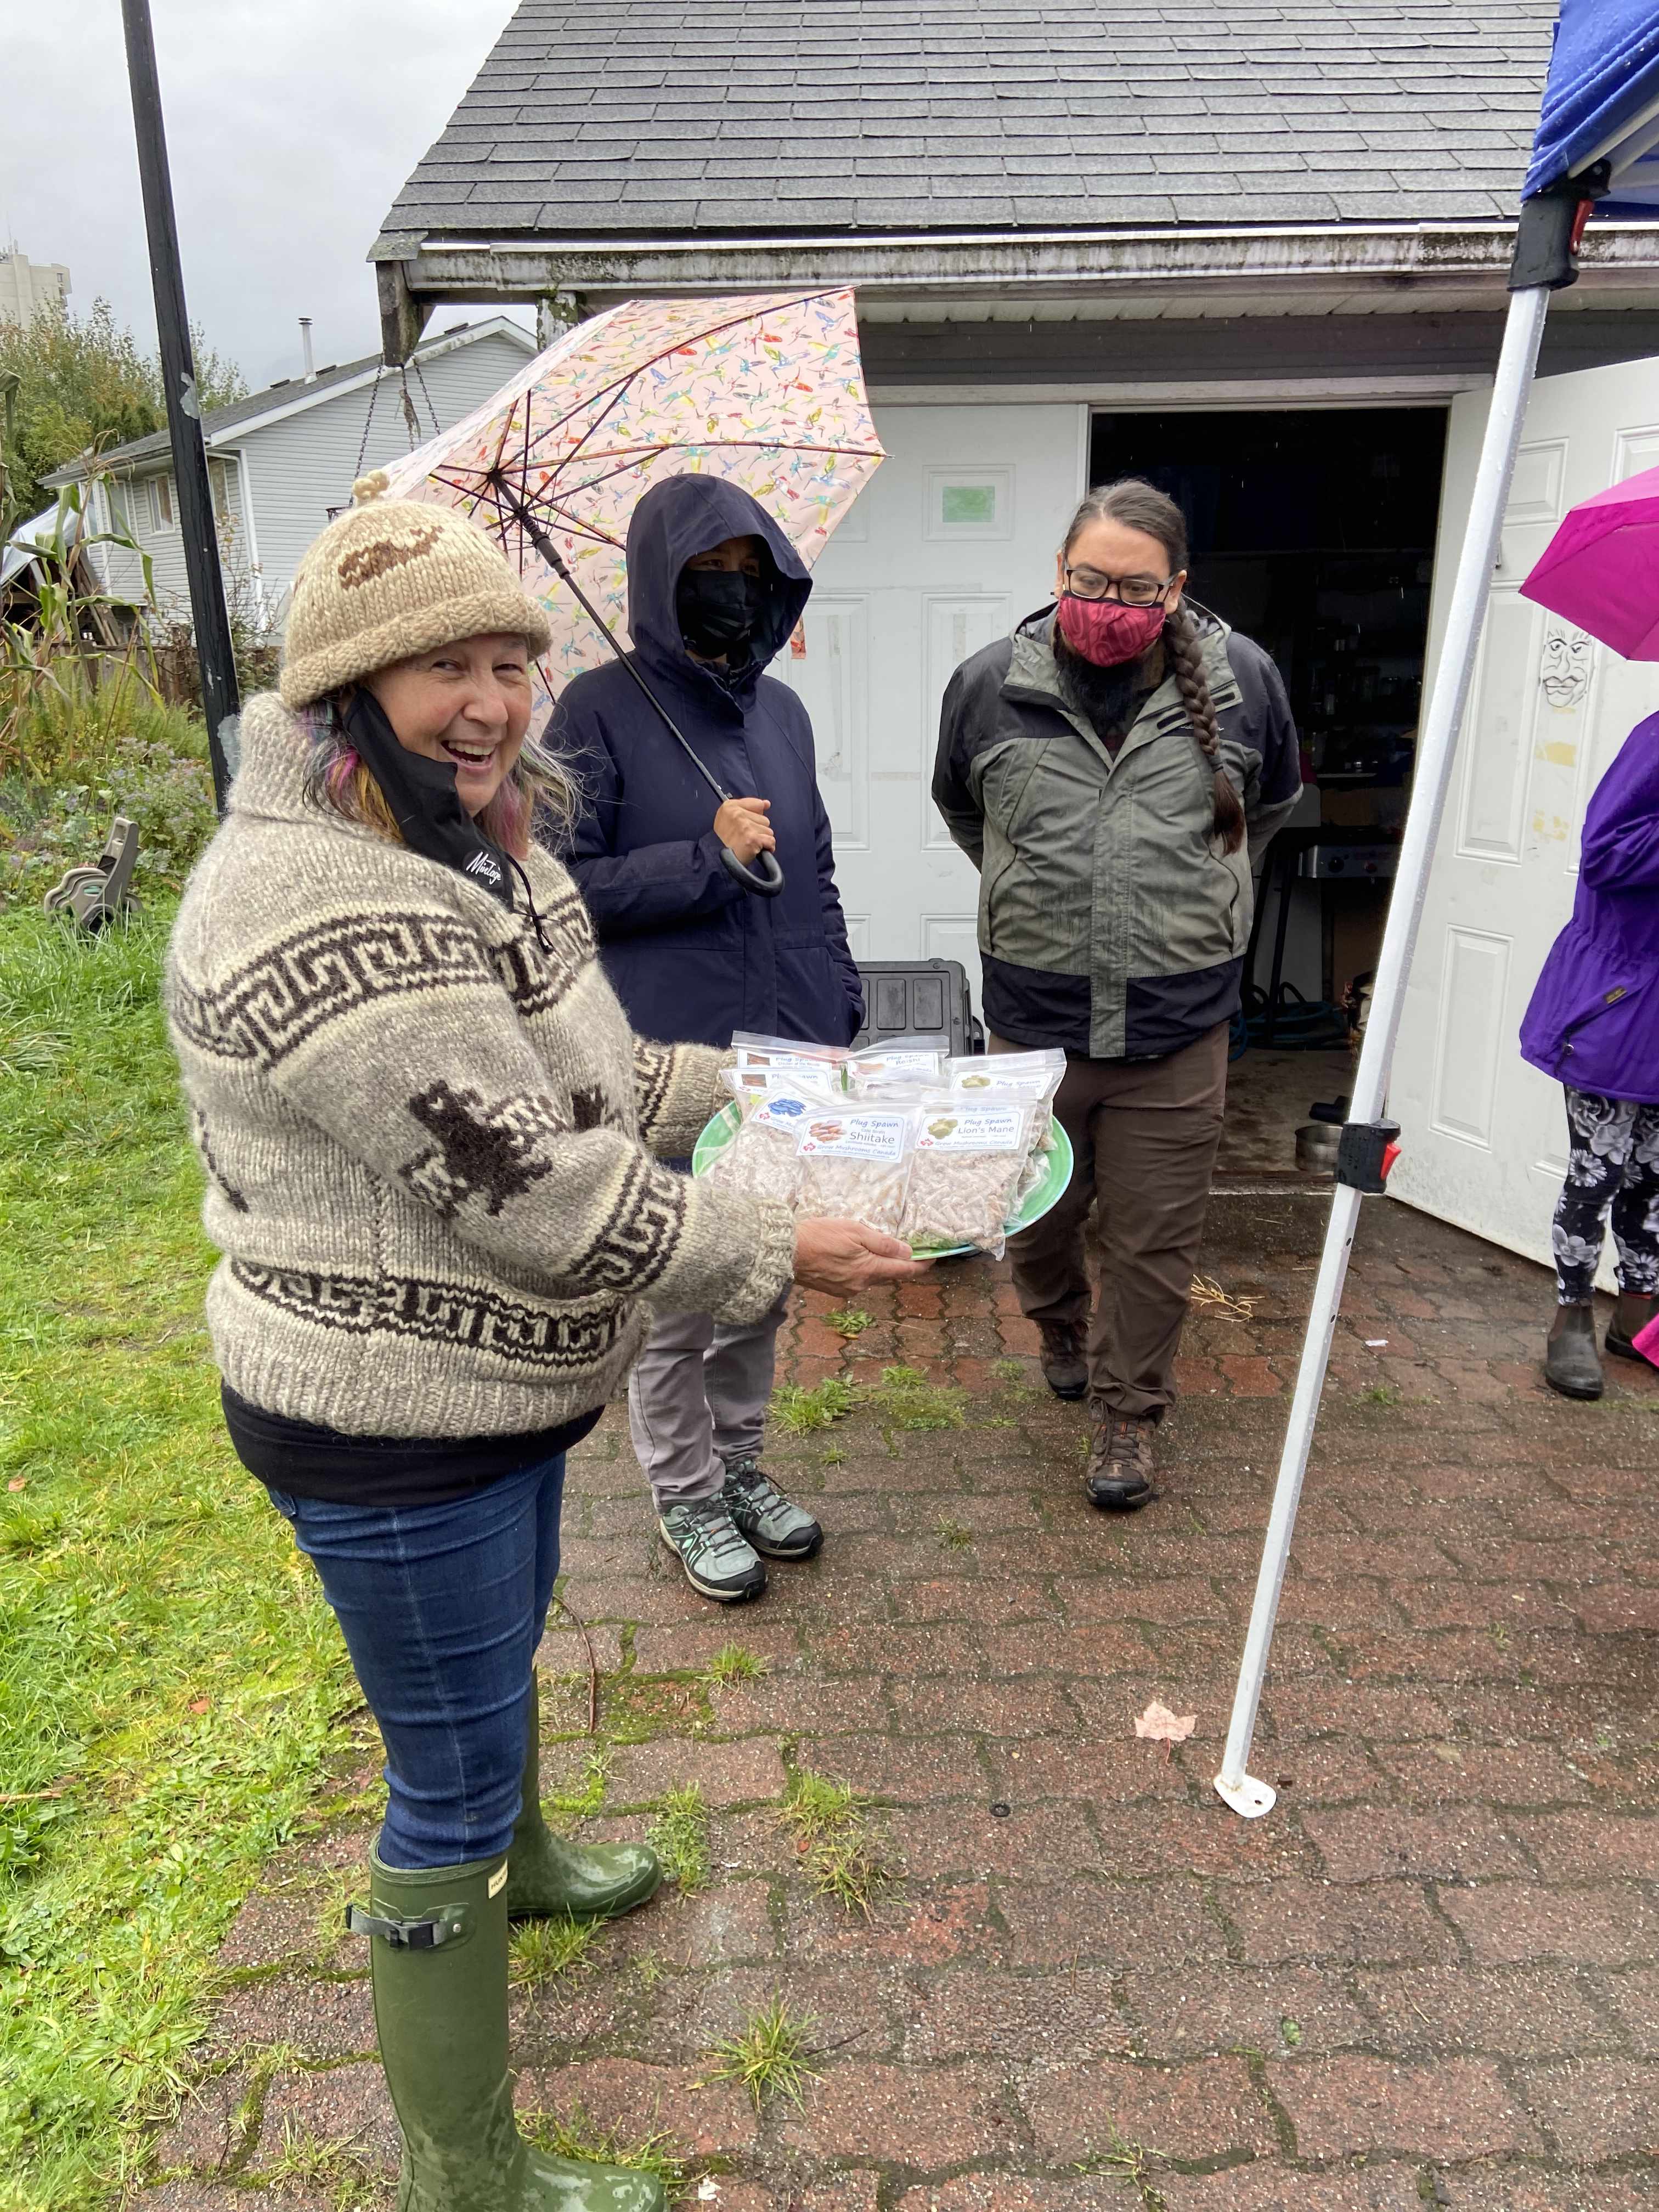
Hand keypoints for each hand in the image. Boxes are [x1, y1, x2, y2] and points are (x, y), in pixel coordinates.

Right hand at [714, 797, 774, 864]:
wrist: (717, 858)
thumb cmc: (725, 840)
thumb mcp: (729, 818)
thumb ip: (749, 807)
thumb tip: (767, 803)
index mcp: (730, 807)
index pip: (758, 804)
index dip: (756, 816)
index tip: (749, 824)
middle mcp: (737, 814)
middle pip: (765, 819)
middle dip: (758, 830)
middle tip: (745, 837)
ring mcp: (745, 827)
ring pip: (768, 831)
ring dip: (762, 840)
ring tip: (749, 844)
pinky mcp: (752, 839)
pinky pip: (770, 841)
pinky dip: (767, 847)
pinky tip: (757, 849)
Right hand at [792, 1217, 932, 1295]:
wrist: (785, 1253)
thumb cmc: (819, 1236)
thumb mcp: (855, 1231)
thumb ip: (883, 1243)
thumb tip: (907, 1252)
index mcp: (869, 1270)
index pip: (905, 1271)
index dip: (922, 1265)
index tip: (933, 1258)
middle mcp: (861, 1285)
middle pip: (888, 1275)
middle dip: (897, 1264)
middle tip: (904, 1250)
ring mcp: (847, 1289)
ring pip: (870, 1277)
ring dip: (875, 1265)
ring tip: (870, 1248)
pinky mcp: (833, 1289)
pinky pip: (855, 1279)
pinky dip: (859, 1269)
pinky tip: (849, 1256)